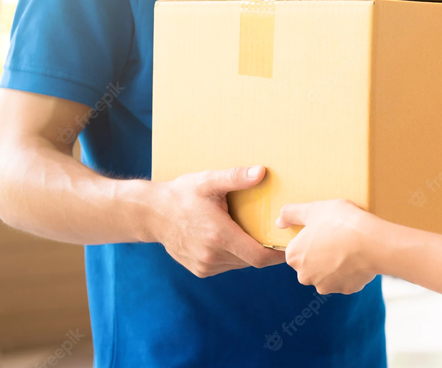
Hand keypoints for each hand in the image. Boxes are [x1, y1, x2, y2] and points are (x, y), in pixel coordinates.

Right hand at [149, 166, 284, 276]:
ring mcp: (205, 266)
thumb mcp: (208, 181)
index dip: (277, 254)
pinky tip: (233, 238)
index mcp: (219, 236)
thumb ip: (235, 177)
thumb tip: (261, 171)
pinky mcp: (199, 270)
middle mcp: (212, 255)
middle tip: (276, 234)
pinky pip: (227, 265)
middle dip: (266, 250)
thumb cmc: (182, 194)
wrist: (151, 214)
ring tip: (256, 234)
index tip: (290, 244)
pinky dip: (235, 255)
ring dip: (249, 252)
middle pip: (252, 260)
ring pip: (240, 264)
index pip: (258, 256)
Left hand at [277, 199, 379, 294]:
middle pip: (310, 263)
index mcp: (294, 256)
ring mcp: (326, 285)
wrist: (371, 242)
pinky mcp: (346, 289)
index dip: (310, 237)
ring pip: (328, 273)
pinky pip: (346, 279)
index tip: (323, 230)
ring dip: (335, 263)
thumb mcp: (314, 209)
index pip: (297, 248)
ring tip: (350, 246)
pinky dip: (351, 270)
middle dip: (321, 253)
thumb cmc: (341, 223)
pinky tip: (359, 257)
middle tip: (337, 237)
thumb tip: (279, 220)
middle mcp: (305, 276)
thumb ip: (291, 213)